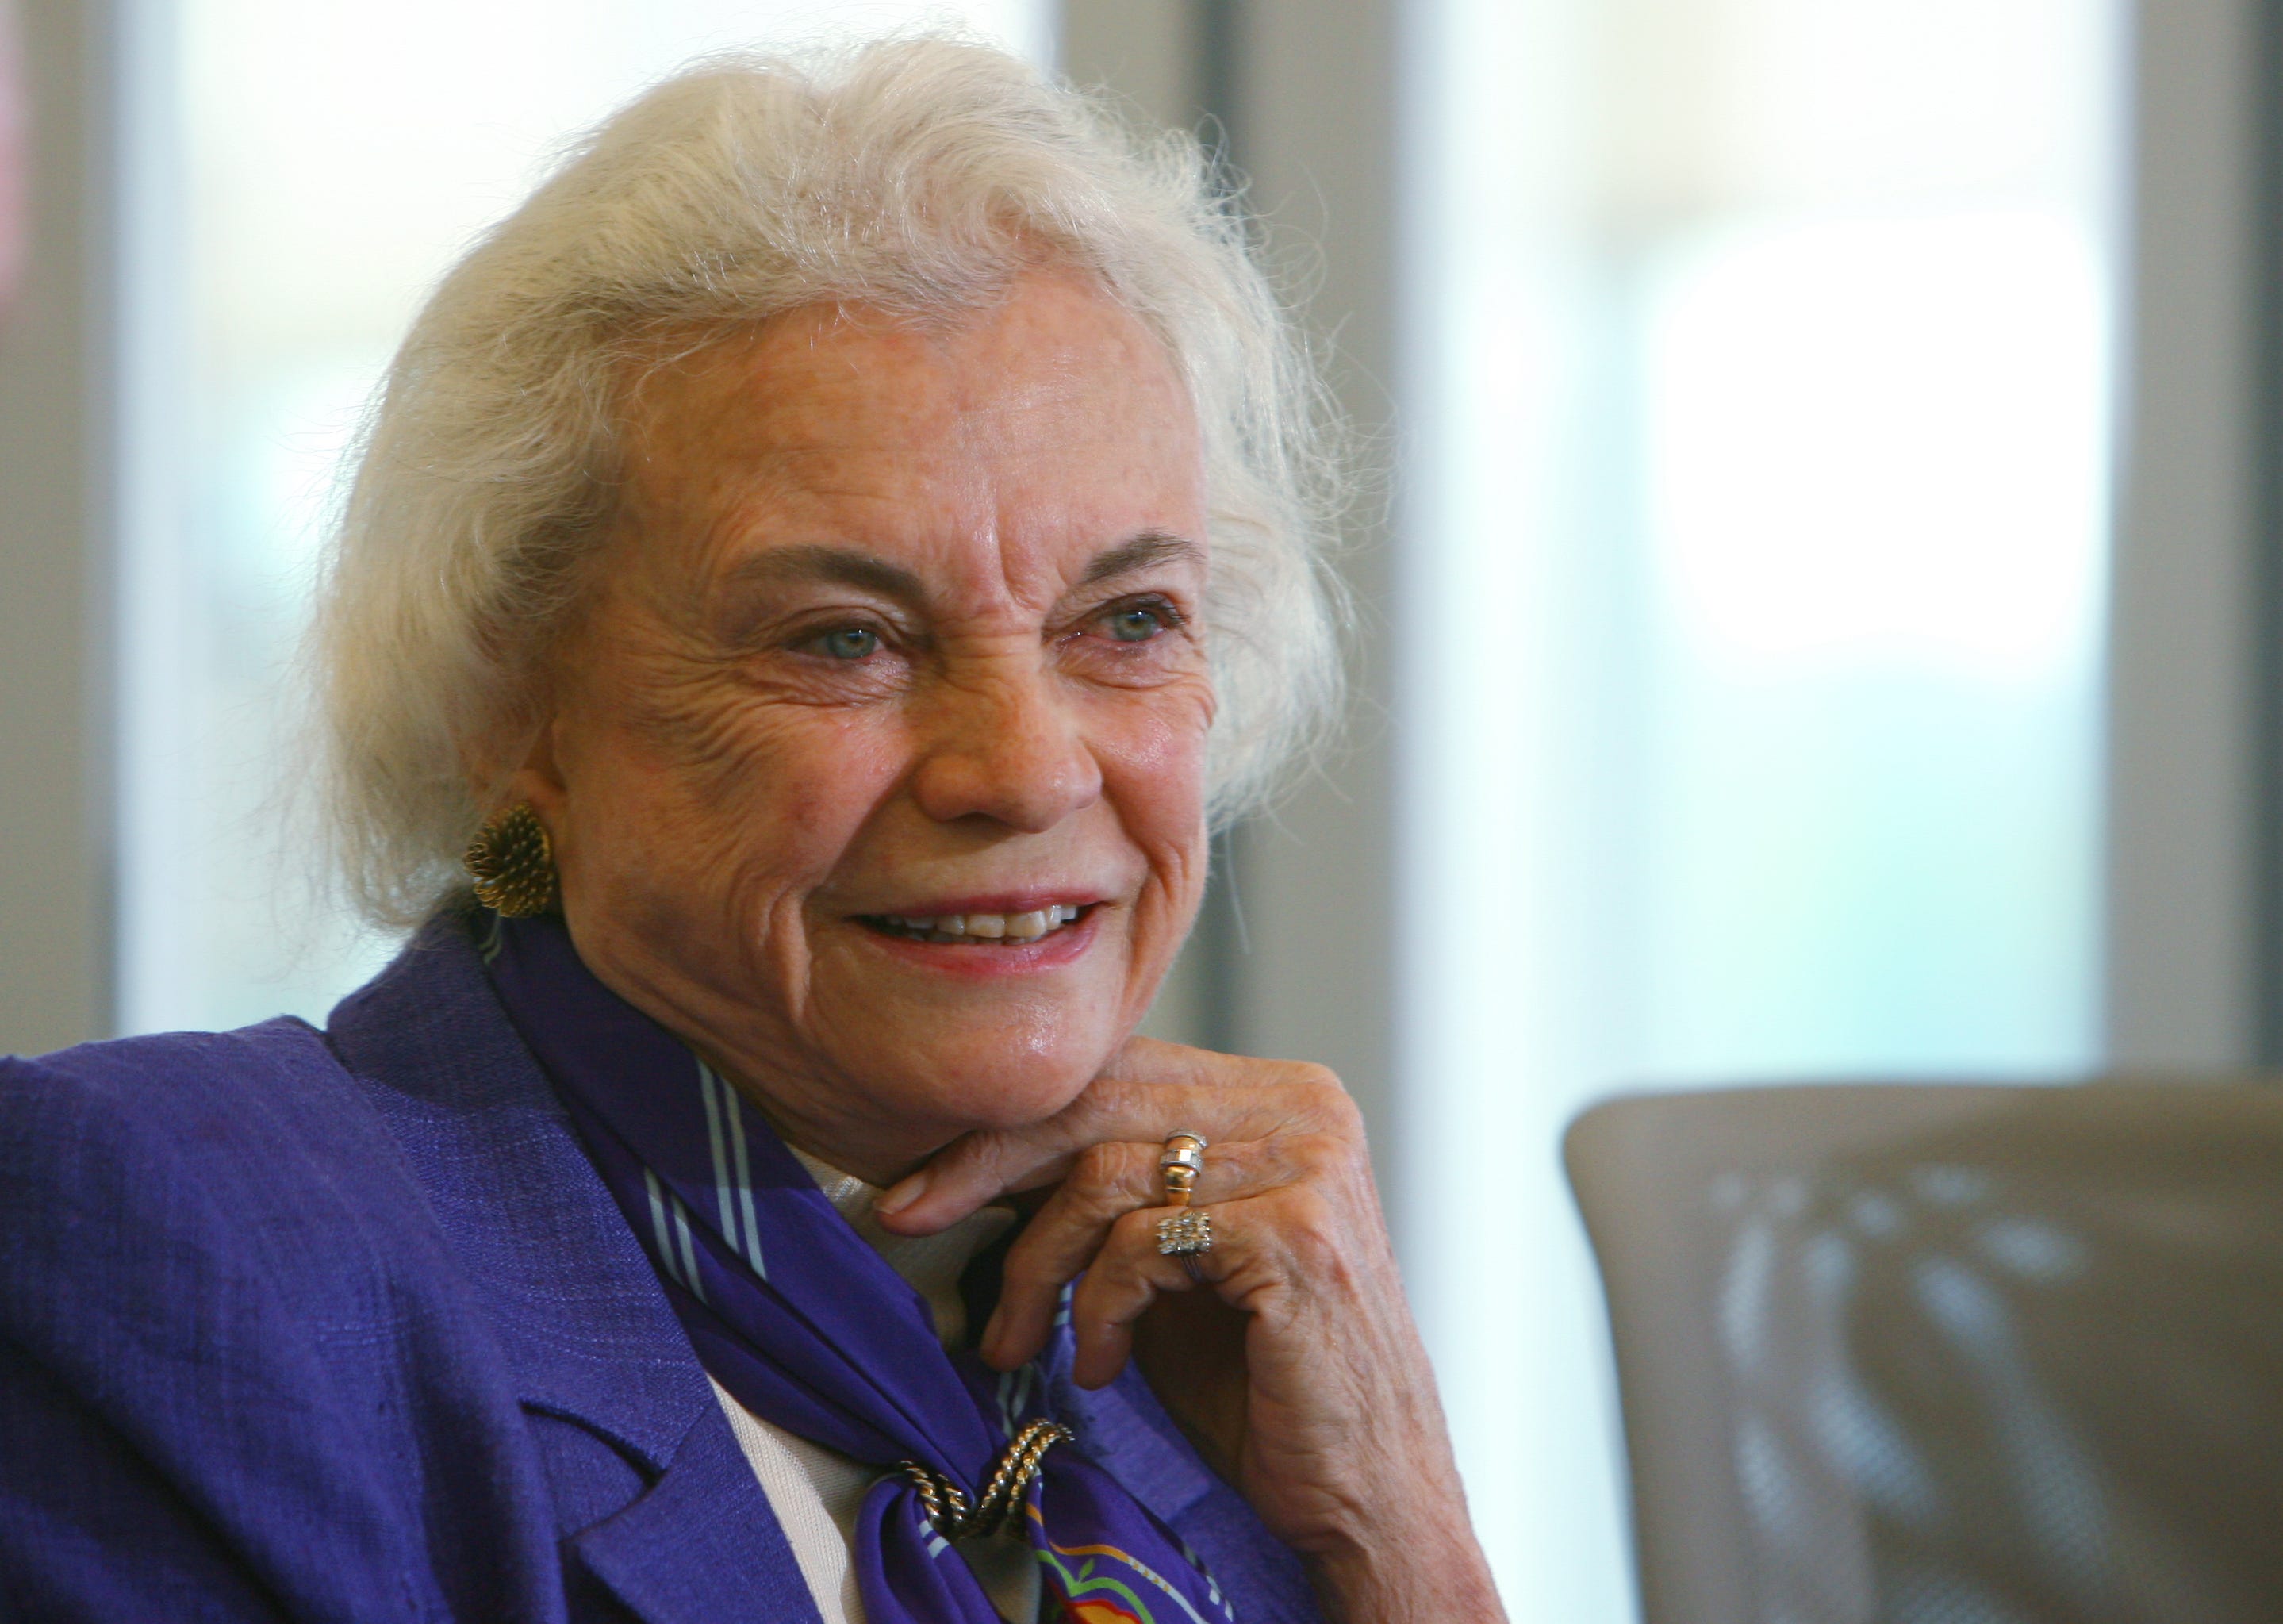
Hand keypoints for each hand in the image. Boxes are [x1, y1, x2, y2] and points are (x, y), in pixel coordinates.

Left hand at [875, 1037, 1506, 1623]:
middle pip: (1100, 1100)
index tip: (923, 1179)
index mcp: (1280, 1097)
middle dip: (985, 1164)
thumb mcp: (1169, 1261)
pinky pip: (1139, 1242)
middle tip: (911, 1216)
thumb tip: (975, 1153)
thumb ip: (1109, 1191)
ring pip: (1105, 1172)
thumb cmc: (1259, 1382)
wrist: (1364, 1490)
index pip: (1118, 1069)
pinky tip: (1099, 1363)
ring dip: (1037, 1265)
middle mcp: (1305, 1109)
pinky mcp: (1295, 1231)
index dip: (1009, 1120)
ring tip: (1019, 1339)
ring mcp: (1308, 1164)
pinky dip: (1096, 1308)